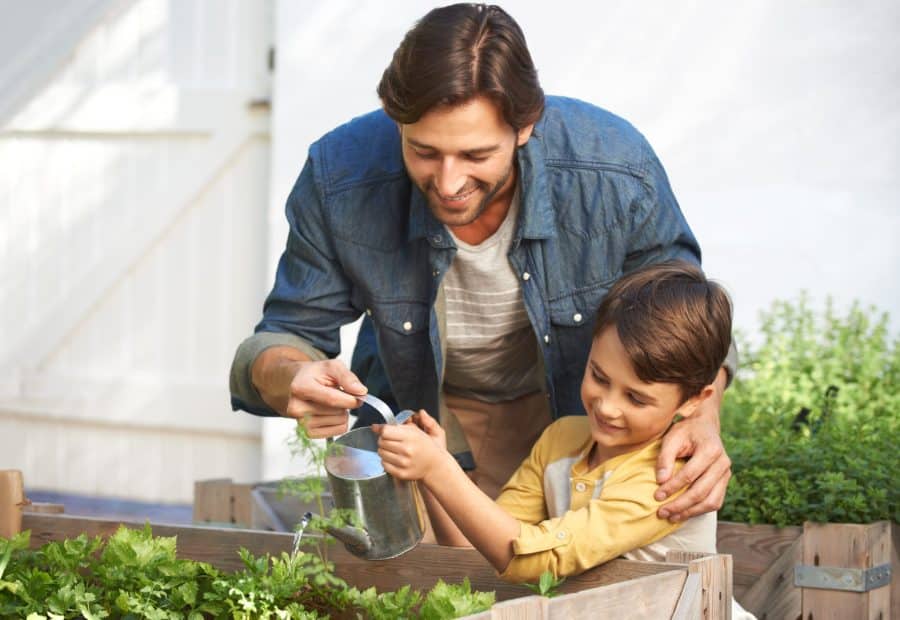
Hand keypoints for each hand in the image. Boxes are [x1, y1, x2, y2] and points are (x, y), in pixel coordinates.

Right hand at [285, 359, 366, 437]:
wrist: (303, 383)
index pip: (332, 399)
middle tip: (336, 394)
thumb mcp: (333, 366)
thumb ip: (348, 377)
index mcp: (300, 388)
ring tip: (331, 402)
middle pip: (337, 412)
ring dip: (342, 412)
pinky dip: (340, 422)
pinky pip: (338, 431)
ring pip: (339, 422)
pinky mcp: (308, 433)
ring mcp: (301, 423)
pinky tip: (331, 413)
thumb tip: (360, 392)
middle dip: (345, 403)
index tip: (360, 394)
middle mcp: (296, 408)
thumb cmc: (317, 375)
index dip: (350, 399)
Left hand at [374, 410, 446, 481]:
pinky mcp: (401, 473)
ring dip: (385, 451)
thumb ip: (395, 426)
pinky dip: (387, 461)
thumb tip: (374, 427)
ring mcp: (403, 463)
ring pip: (381, 453)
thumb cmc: (424, 446)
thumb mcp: (414, 431)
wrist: (434, 465)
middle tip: (392, 442)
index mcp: (411, 436)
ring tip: (395, 451)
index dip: (384, 431)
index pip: (385, 431)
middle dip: (384, 440)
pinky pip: (383, 464)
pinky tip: (395, 459)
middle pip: (381, 442)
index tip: (388, 433)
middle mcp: (407, 450)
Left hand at [654, 371, 731, 521]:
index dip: (672, 487)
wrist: (705, 425)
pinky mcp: (725, 482)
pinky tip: (684, 514)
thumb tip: (661, 481)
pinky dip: (700, 511)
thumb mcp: (672, 437)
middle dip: (680, 505)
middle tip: (662, 512)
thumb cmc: (686, 431)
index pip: (690, 475)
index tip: (657, 496)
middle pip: (701, 491)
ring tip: (672, 517)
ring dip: (690, 512)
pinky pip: (715, 501)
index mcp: (711, 450)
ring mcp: (726, 474)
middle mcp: (723, 463)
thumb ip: (665, 458)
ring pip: (711, 501)